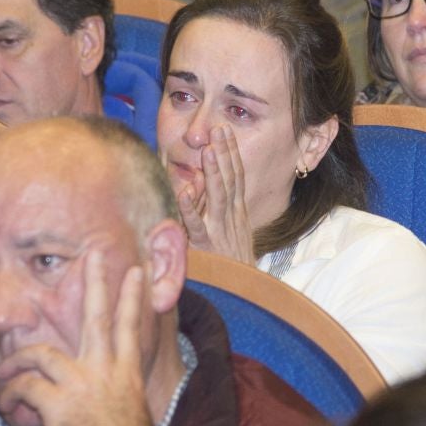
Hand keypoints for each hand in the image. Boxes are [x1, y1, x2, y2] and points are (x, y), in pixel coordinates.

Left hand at [0, 250, 163, 425]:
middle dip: (96, 280)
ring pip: (40, 353)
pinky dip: (10, 394)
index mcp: (126, 374)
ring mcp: (82, 385)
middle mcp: (107, 372)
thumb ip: (112, 400)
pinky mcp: (58, 404)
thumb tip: (97, 402)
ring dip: (15, 361)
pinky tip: (7, 406)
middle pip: (98, 316)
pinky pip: (24, 386)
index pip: (131, 327)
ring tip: (3, 369)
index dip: (134, 297)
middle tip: (94, 253)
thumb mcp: (127, 420)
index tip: (138, 271)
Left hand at [175, 125, 255, 263]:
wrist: (242, 296)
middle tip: (220, 129)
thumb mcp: (232, 234)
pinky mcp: (207, 246)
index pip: (237, 177)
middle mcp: (232, 218)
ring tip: (208, 150)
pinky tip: (183, 191)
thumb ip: (221, 211)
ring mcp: (221, 231)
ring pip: (218, 196)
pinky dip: (189, 207)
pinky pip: (196, 225)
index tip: (226, 131)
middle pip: (231, 179)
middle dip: (226, 153)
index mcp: (238, 213)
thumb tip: (204, 188)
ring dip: (214, 172)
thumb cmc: (232, 266)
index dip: (232, 153)